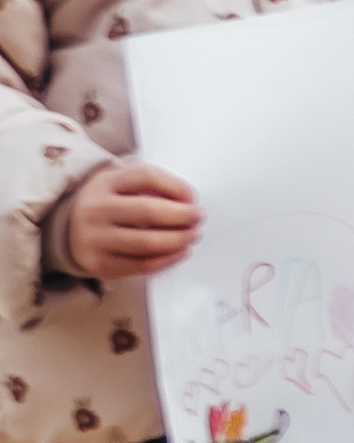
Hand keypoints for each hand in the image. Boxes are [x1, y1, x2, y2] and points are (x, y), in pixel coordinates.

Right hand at [56, 156, 193, 278]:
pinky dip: (168, 259)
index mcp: (103, 183)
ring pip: (148, 242)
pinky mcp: (99, 264)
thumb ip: (151, 185)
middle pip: (149, 211)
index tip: (192, 198)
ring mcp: (95, 239)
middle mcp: (95, 210)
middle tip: (198, 218)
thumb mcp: (120, 183)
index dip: (177, 187)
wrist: (66, 229)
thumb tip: (188, 201)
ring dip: (179, 240)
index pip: (147, 177)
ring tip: (191, 235)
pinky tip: (181, 251)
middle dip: (183, 216)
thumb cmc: (107, 203)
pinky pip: (141, 265)